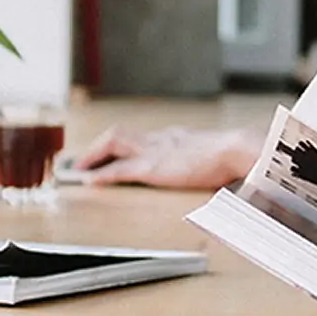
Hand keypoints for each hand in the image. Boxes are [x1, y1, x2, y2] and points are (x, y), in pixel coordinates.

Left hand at [70, 125, 260, 190]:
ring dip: (93, 155)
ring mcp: (155, 151)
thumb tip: (216, 180)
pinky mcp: (153, 167)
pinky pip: (119, 169)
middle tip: (84, 160)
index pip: (141, 137)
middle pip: (120, 134)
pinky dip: (102, 174)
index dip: (122, 145)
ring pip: (113, 143)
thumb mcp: (216, 158)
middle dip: (99, 146)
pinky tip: (90, 181)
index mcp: (176, 137)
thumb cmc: (235, 156)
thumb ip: (208, 165)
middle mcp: (161, 139)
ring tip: (79, 170)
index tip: (112, 152)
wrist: (237, 150)